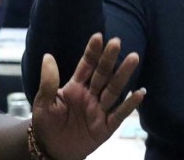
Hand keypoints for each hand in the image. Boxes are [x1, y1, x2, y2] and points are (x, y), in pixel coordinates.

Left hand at [32, 33, 144, 159]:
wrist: (51, 150)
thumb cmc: (46, 123)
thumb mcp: (43, 103)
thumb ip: (48, 82)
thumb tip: (47, 56)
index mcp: (76, 86)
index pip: (86, 65)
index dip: (92, 52)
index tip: (98, 36)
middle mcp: (91, 94)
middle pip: (103, 74)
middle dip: (109, 58)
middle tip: (117, 42)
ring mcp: (100, 109)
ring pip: (114, 89)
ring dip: (124, 74)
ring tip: (134, 57)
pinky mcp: (106, 126)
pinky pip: (120, 114)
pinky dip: (130, 104)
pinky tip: (140, 92)